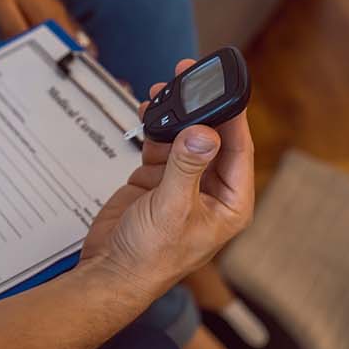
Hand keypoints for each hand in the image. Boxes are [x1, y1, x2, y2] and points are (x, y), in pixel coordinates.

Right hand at [79, 59, 254, 298]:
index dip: (230, 116)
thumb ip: (187, 167)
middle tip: (187, 77)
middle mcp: (210, 191)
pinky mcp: (158, 180)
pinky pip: (161, 145)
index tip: (220, 87)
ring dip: (173, 117)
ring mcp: (183, 184)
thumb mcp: (172, 209)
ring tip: (161, 95)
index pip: (238, 149)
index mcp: (230, 204)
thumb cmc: (150, 258)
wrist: (110, 271)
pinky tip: (147, 117)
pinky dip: (154, 131)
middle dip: (198, 109)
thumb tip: (205, 133)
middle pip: (211, 137)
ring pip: (184, 138)